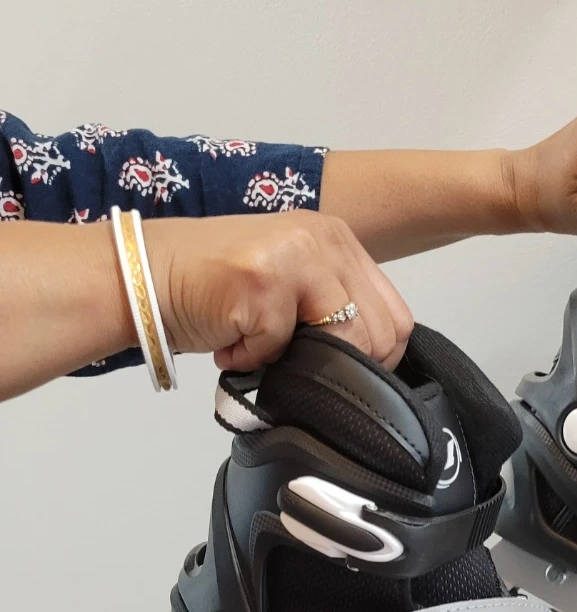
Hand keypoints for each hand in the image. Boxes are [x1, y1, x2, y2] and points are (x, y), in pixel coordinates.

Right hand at [143, 210, 413, 370]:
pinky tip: (229, 341)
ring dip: (299, 363)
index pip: (397, 317)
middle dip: (340, 367)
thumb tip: (371, 363)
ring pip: (345, 341)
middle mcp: (324, 240)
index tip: (341, 372)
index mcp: (339, 241)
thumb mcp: (295, 289)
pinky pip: (280, 349)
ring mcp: (295, 256)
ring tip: (262, 348)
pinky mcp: (262, 281)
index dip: (377, 359)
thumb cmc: (216, 289)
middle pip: (379, 334)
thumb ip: (336, 310)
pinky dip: (250, 361)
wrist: (145, 275)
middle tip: (294, 363)